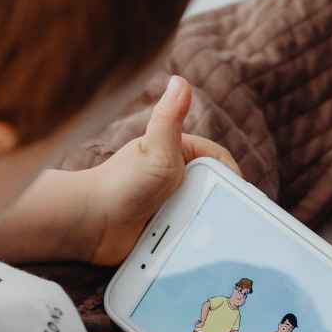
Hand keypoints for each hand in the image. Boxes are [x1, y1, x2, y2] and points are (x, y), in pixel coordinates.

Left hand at [83, 76, 239, 265]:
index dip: (231, 176)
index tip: (240, 194)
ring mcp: (171, 204)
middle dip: (221, 203)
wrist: (91, 224)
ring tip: (215, 238)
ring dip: (207, 225)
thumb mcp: (155, 149)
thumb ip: (169, 116)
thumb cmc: (121, 183)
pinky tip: (200, 250)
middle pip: (214, 189)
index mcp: (180, 153)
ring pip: (204, 214)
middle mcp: (177, 177)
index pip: (219, 161)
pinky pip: (189, 236)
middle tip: (230, 219)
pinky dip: (194, 242)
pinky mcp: (164, 230)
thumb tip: (180, 80)